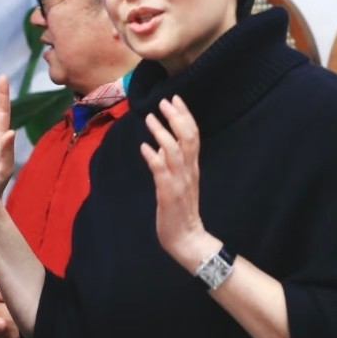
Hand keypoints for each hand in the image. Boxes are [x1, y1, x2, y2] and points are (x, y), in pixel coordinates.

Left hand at [140, 96, 211, 270]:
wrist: (187, 238)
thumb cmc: (180, 210)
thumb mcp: (178, 182)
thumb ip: (172, 163)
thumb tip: (160, 144)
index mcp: (192, 167)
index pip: (193, 135)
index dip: (185, 115)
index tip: (175, 99)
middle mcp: (189, 171)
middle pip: (187, 137)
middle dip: (176, 117)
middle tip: (164, 101)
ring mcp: (179, 182)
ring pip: (175, 151)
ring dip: (162, 133)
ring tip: (149, 118)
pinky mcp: (169, 194)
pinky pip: (161, 172)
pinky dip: (153, 157)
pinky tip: (144, 147)